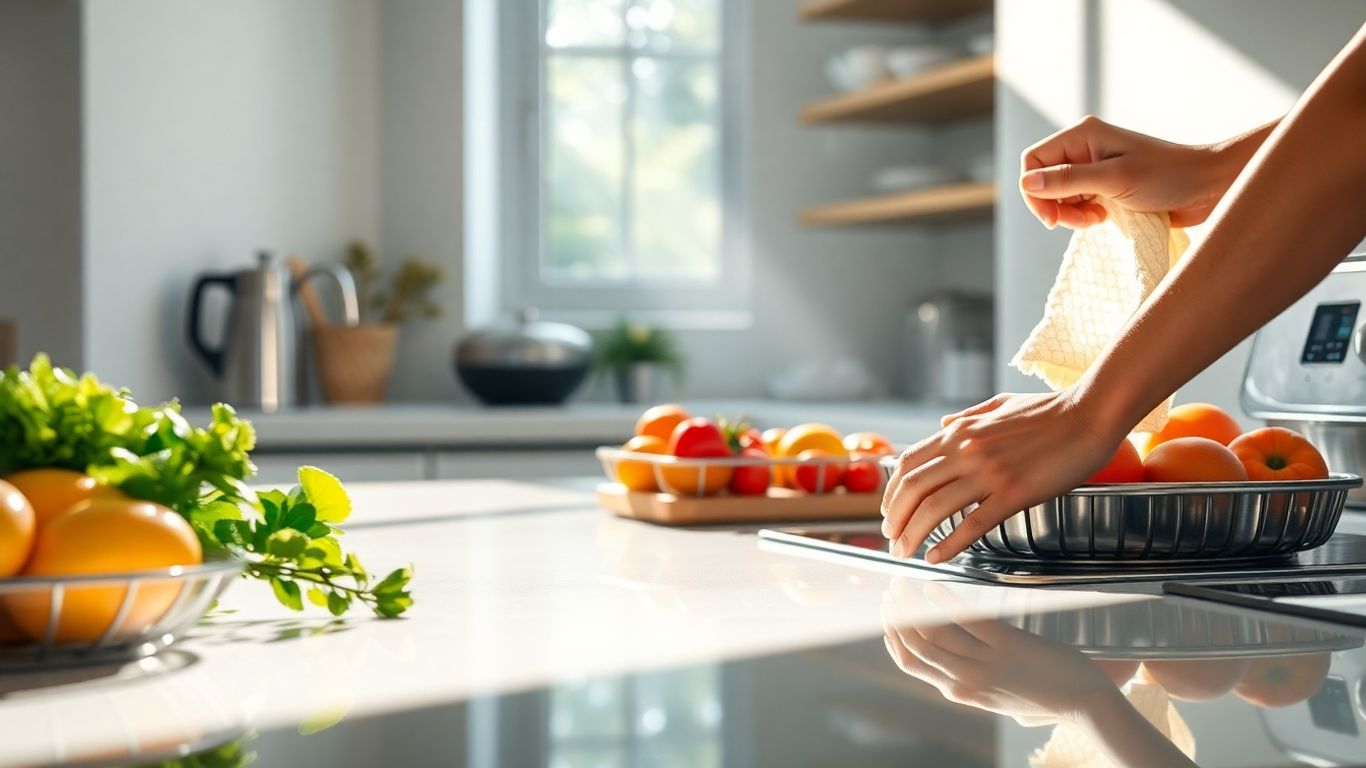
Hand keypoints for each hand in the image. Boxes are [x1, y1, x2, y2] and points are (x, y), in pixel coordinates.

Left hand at [880, 389, 1123, 562]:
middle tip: (891, 539)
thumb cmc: (1049, 410)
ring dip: (913, 535)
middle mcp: (966, 450)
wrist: (1089, 414)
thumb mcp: (998, 405)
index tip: (889, 512)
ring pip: (935, 508)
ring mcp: (989, 472)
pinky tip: (936, 557)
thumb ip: (965, 417)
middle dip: (895, 518)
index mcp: (960, 431)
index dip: (892, 491)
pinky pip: (973, 523)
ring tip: (905, 552)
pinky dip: (949, 543)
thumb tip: (941, 424)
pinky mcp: (1013, 493)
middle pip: (913, 489)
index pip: (909, 464)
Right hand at [881, 581, 1121, 725]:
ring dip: (911, 605)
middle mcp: (966, 681)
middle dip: (895, 617)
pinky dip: (943, 600)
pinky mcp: (1006, 645)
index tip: (887, 616)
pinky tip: (933, 584)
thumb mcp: (1001, 701)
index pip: (910, 664)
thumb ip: (977, 687)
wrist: (1086, 703)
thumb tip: (962, 676)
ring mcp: (985, 664)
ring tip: (904, 584)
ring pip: (931, 633)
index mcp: (961, 693)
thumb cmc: (1049, 699)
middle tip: (890, 592)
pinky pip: (965, 619)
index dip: (892, 637)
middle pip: (914, 647)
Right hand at [1020, 115, 1235, 229]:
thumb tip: (1027, 184)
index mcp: (1083, 136)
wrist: (1209, 187)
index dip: (1034, 191)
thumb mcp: (1115, 179)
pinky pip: (1076, 204)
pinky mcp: (1105, 188)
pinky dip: (1083, 217)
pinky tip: (1104, 219)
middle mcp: (1084, 149)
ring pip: (1058, 195)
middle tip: (1080, 222)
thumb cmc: (1169, 177)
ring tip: (1096, 220)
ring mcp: (1094, 169)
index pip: (1033, 161)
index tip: (1052, 218)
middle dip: (1054, 205)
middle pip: (1042, 180)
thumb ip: (1069, 180)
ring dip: (1070, 214)